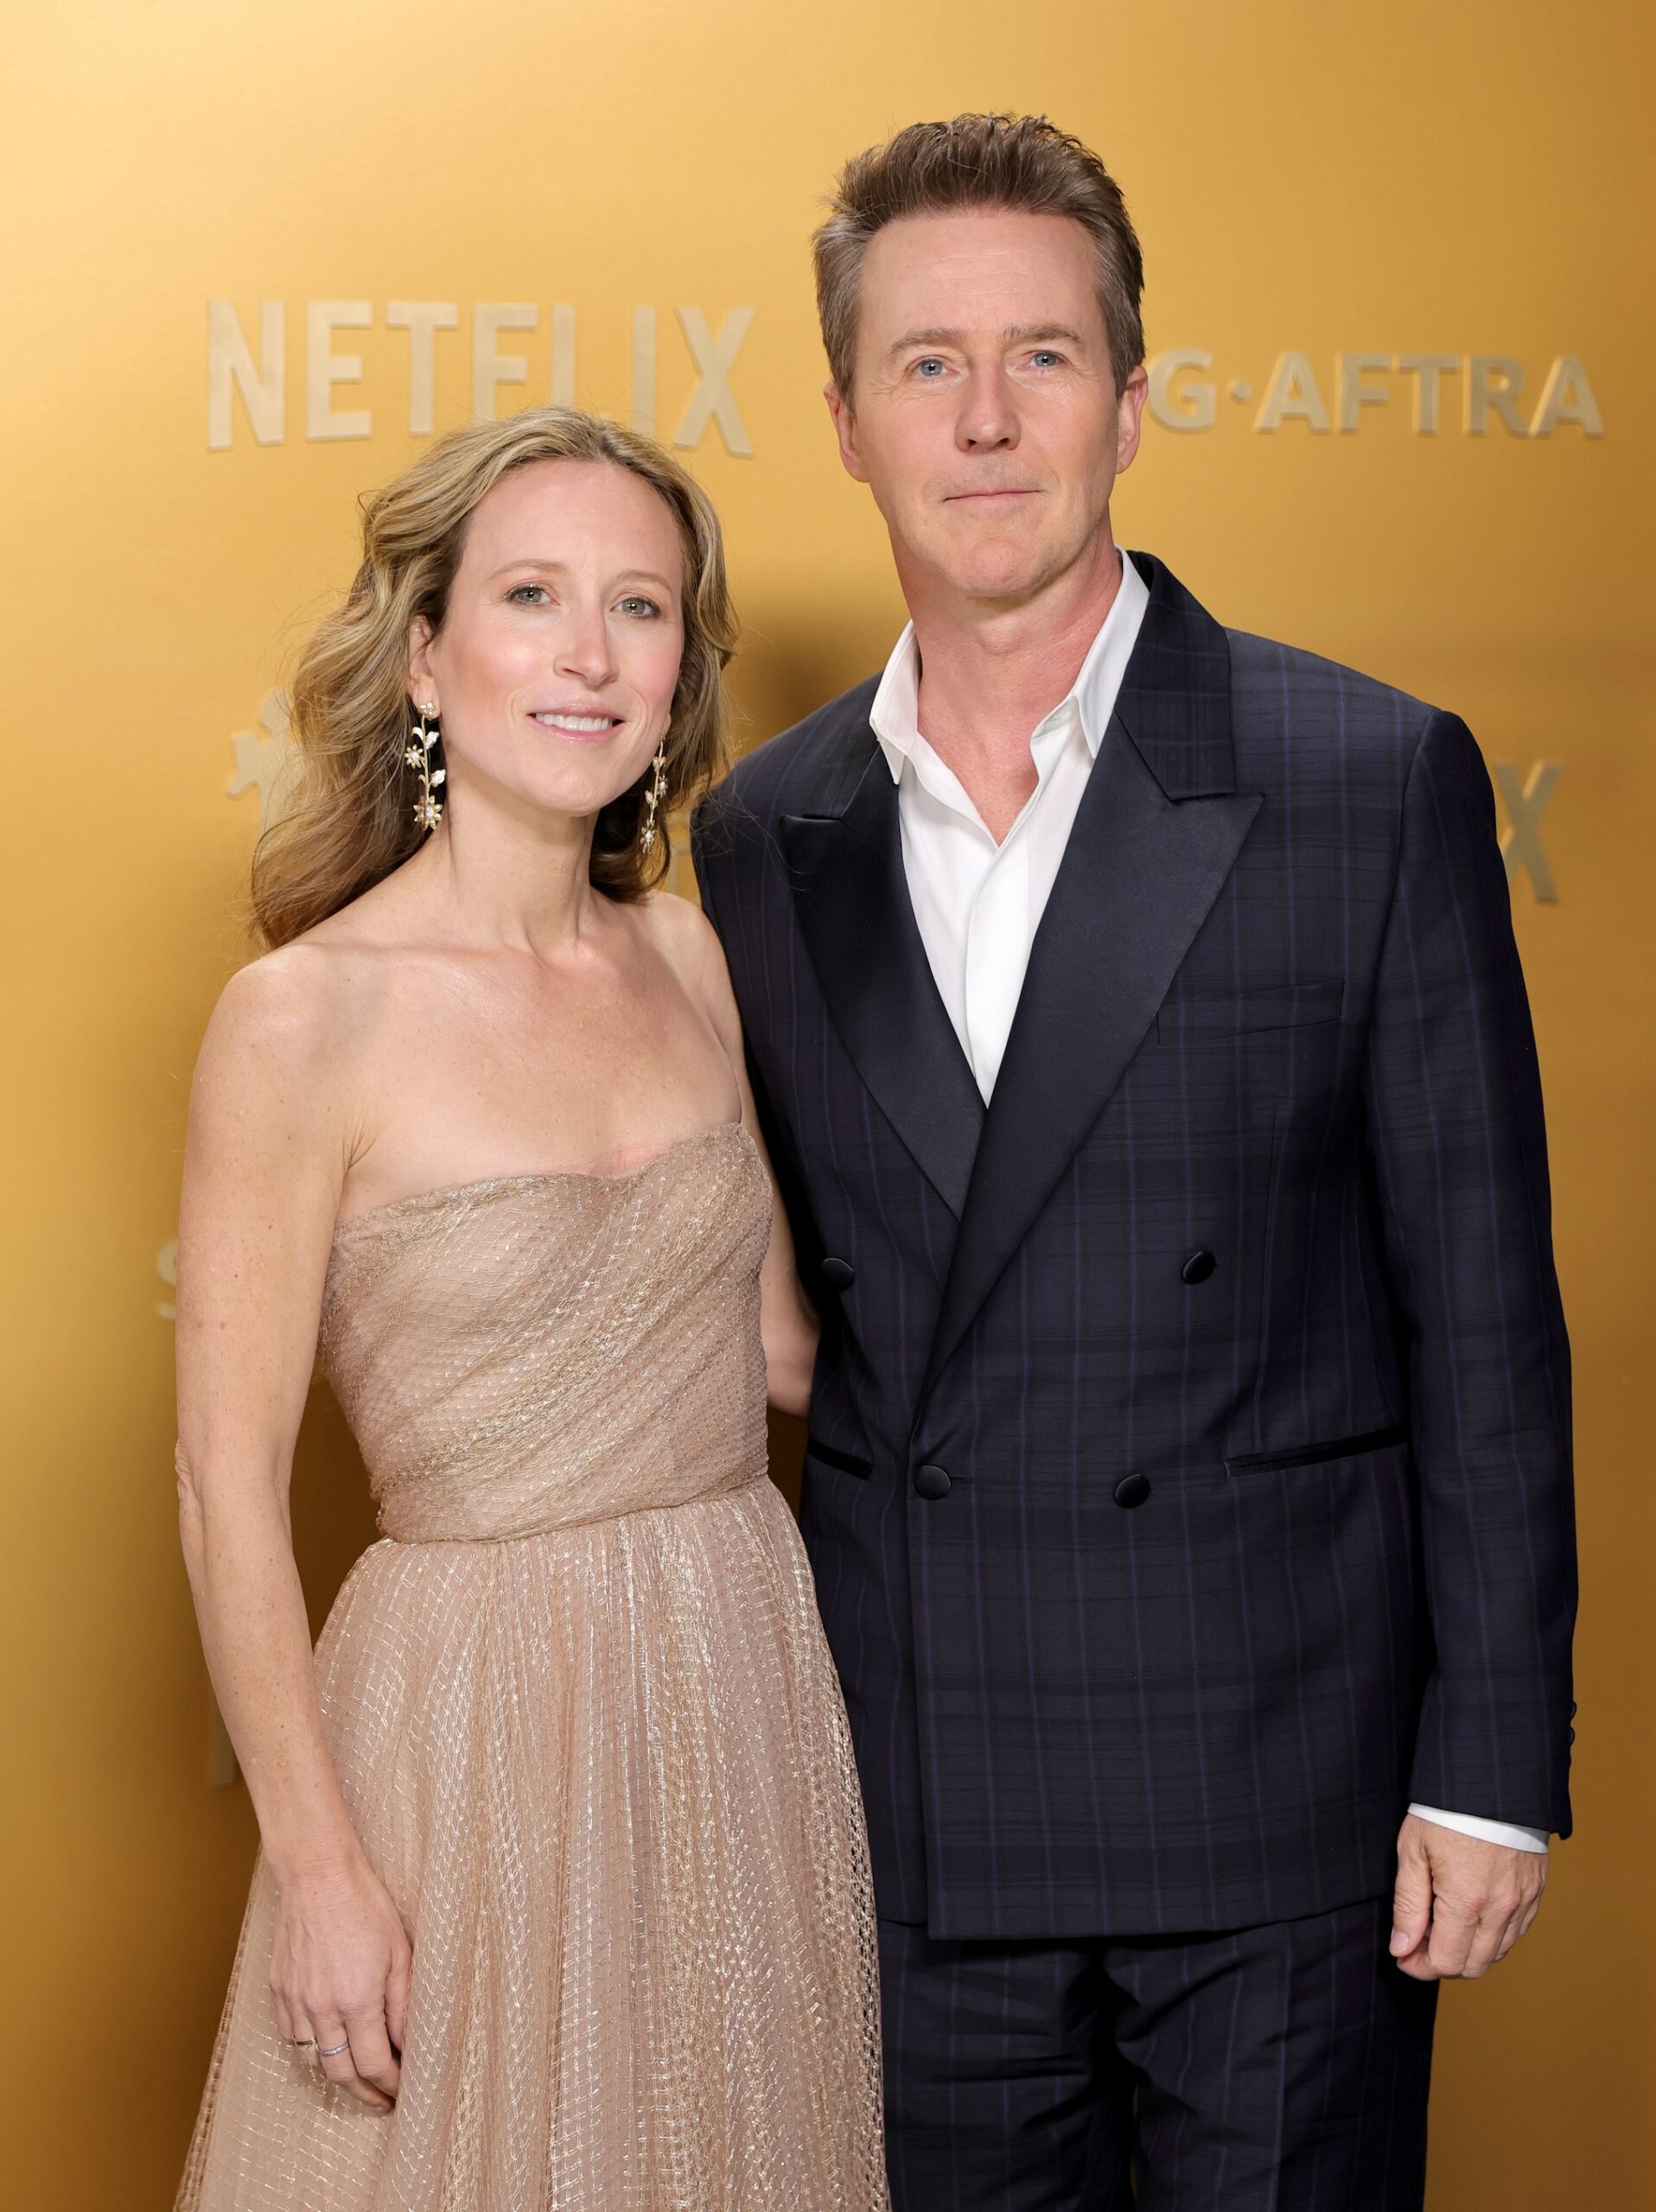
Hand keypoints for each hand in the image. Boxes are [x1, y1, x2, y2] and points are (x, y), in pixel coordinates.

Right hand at [269, 1851, 411, 2110]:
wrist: (318, 1875)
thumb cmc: (365, 1906)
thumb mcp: (400, 1952)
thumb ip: (403, 2004)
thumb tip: (407, 2044)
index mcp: (357, 2000)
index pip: (374, 2064)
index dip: (391, 2084)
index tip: (402, 2090)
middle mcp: (321, 2008)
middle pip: (340, 2073)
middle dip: (363, 2093)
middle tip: (381, 2099)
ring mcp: (295, 2001)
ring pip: (312, 2060)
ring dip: (336, 2075)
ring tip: (356, 2078)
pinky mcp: (278, 1990)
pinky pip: (290, 2036)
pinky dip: (309, 2049)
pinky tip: (325, 2047)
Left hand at [1390, 1813, 1546, 1980]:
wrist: (1492, 1778)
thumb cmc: (1446, 1810)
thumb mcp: (1413, 1851)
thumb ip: (1408, 1905)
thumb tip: (1401, 1949)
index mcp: (1466, 1901)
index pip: (1446, 1962)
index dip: (1420, 1967)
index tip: (1403, 1956)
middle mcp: (1500, 1909)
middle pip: (1474, 1966)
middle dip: (1443, 1963)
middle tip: (1420, 1942)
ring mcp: (1523, 1901)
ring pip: (1497, 1952)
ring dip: (1469, 1951)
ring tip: (1443, 1925)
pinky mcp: (1536, 1891)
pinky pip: (1516, 1932)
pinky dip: (1493, 1935)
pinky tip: (1472, 1914)